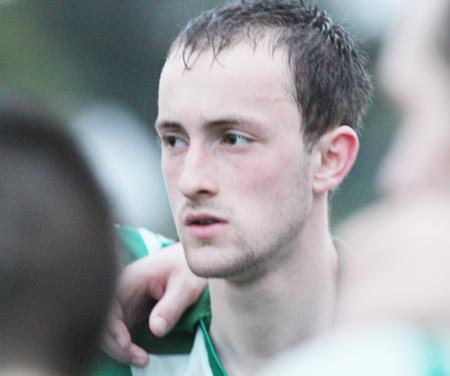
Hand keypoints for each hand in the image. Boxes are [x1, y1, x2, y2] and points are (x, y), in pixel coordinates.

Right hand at [101, 242, 206, 366]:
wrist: (192, 261)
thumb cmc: (189, 268)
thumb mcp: (186, 286)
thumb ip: (171, 306)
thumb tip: (156, 330)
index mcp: (131, 277)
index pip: (108, 304)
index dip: (111, 326)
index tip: (126, 344)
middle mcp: (122, 288)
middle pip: (103, 319)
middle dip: (115, 343)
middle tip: (140, 359)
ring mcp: (125, 299)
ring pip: (109, 327)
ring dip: (119, 347)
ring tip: (142, 360)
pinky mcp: (131, 309)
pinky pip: (119, 328)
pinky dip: (125, 344)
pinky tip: (139, 354)